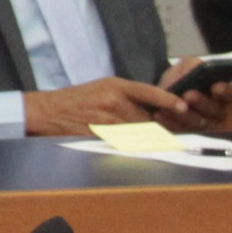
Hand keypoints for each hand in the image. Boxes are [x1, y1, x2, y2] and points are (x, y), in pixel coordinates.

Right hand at [23, 75, 189, 134]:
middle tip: (172, 134)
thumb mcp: (104, 88)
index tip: (183, 106)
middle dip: (158, 127)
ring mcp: (106, 120)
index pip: (148, 92)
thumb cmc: (78, 99)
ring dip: (145, 139)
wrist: (48, 111)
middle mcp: (113, 101)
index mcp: (115, 86)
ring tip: (151, 143)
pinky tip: (129, 146)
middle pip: (148, 118)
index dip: (167, 100)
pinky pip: (123, 144)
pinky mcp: (100, 137)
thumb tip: (157, 109)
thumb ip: (129, 96)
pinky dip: (129, 146)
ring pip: (138, 133)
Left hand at [154, 58, 231, 131]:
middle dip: (203, 102)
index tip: (215, 87)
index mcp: (223, 94)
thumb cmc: (181, 78)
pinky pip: (181, 132)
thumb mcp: (186, 66)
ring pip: (199, 124)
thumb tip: (198, 66)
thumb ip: (194, 65)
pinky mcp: (187, 134)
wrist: (163, 92)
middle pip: (216, 111)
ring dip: (185, 115)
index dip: (225, 91)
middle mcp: (218, 113)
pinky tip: (159, 114)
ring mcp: (204, 126)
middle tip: (189, 95)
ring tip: (170, 106)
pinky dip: (169, 123)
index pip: (231, 94)